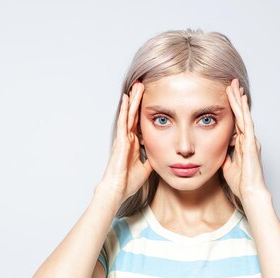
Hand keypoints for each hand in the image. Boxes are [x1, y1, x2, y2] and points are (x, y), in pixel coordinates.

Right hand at [99, 81, 152, 203]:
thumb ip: (151, 160)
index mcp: (133, 145)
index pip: (139, 124)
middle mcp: (127, 139)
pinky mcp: (120, 140)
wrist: (118, 190)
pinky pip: (123, 121)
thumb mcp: (146, 169)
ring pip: (128, 114)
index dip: (143, 113)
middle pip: (134, 115)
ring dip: (132, 100)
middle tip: (142, 86)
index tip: (148, 102)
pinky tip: (126, 99)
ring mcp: (123, 138)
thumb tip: (161, 157)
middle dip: (138, 101)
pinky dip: (125, 109)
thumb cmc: (128, 182)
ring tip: (136, 86)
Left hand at [222, 78, 267, 201]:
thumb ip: (225, 157)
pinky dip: (243, 110)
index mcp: (243, 144)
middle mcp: (248, 140)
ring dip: (238, 100)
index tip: (228, 97)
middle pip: (241, 114)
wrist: (250, 193)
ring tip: (233, 85)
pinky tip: (240, 99)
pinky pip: (246, 122)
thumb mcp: (227, 167)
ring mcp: (250, 140)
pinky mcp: (251, 143)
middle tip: (231, 84)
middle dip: (236, 99)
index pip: (236, 122)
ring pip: (244, 115)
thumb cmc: (241, 183)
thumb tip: (217, 153)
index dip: (233, 109)